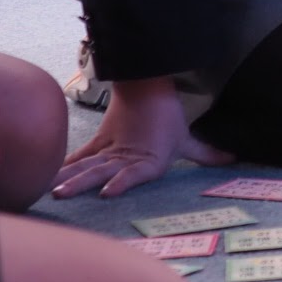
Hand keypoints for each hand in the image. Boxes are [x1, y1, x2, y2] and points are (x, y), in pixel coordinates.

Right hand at [52, 77, 231, 198]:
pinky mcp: (99, 142)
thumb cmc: (167, 115)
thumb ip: (204, 153)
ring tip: (53, 190)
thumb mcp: (186, 138)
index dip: (122, 181)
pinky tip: (50, 178)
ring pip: (86, 164)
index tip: (108, 191)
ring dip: (69, 177)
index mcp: (149, 159)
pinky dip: (66, 167)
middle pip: (101, 170)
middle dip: (81, 184)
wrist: (145, 85)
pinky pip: (81, 157)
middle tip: (62, 195)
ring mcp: (109, 149)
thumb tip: (231, 159)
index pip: (133, 172)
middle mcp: (125, 156)